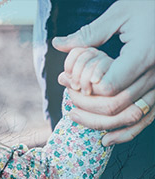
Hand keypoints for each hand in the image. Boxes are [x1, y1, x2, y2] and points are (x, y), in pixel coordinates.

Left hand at [52, 0, 154, 142]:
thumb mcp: (121, 12)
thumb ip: (90, 33)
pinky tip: (105, 140)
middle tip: (67, 98)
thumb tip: (58, 44)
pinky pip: (146, 119)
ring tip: (75, 117)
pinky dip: (126, 133)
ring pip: (129, 117)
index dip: (85, 89)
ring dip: (99, 123)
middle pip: (115, 106)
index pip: (108, 86)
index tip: (68, 81)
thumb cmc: (151, 6)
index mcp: (144, 55)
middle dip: (85, 105)